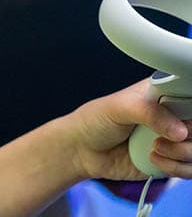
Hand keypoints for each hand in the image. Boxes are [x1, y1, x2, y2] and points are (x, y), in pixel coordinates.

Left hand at [66, 79, 191, 180]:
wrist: (82, 150)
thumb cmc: (95, 120)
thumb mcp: (117, 108)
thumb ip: (149, 113)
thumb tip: (179, 130)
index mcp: (163, 93)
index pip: (190, 96)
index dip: (190, 110)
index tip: (182, 120)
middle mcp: (172, 116)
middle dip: (189, 135)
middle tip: (170, 136)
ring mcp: (173, 140)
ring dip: (182, 153)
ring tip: (155, 148)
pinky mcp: (171, 161)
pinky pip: (191, 169)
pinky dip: (177, 168)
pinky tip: (154, 159)